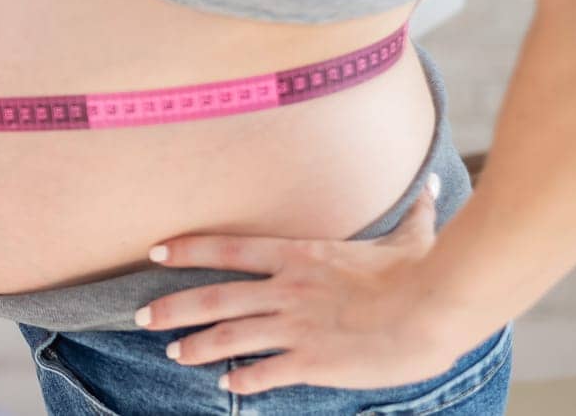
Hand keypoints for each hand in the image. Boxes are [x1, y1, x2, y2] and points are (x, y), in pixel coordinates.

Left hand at [136, 172, 467, 393]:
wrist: (435, 310)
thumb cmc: (424, 273)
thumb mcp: (412, 239)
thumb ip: (413, 216)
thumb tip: (435, 190)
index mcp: (300, 255)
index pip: (228, 248)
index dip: (188, 250)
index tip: (156, 253)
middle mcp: (286, 289)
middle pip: (213, 296)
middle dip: (172, 307)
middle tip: (140, 316)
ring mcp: (295, 327)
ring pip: (228, 336)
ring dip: (196, 345)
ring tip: (173, 352)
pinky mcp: (311, 362)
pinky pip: (263, 372)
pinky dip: (241, 379)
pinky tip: (228, 385)